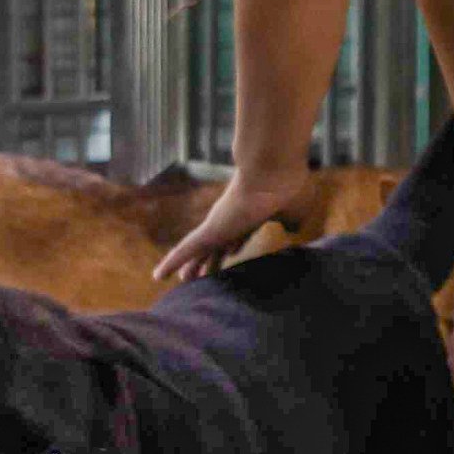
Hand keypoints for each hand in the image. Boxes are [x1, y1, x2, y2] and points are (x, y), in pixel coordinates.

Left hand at [155, 164, 315, 284]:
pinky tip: (157, 276)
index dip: (236, 245)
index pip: (242, 233)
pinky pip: (185, 250)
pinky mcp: (208, 230)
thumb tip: (292, 228)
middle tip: (204, 272)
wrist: (272, 172)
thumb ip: (292, 220)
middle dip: (212, 258)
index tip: (232, 255)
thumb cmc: (288, 188)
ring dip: (192, 266)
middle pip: (219, 243)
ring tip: (183, 281)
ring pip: (201, 250)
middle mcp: (233, 219)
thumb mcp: (296, 210)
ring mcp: (219, 225)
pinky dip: (171, 263)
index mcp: (254, 215)